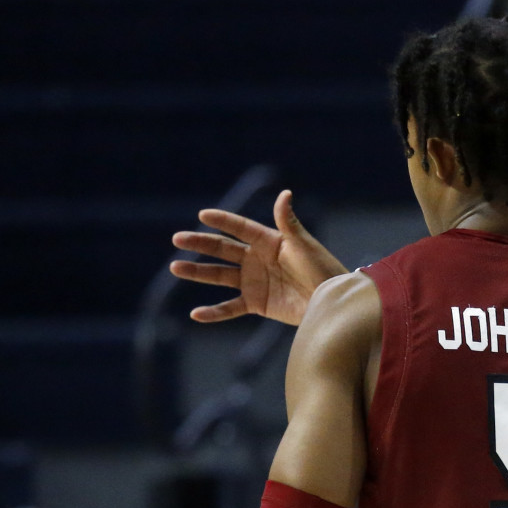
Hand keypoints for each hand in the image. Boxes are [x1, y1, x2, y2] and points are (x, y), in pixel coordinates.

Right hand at [170, 189, 348, 325]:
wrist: (331, 302)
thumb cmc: (322, 270)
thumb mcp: (304, 245)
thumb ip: (288, 223)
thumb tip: (284, 193)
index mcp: (269, 241)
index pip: (240, 228)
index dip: (223, 221)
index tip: (203, 215)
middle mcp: (257, 259)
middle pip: (223, 249)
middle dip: (200, 244)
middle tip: (178, 239)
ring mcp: (255, 282)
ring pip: (220, 275)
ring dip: (198, 272)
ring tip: (176, 267)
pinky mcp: (257, 303)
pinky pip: (230, 307)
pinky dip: (214, 312)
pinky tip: (196, 313)